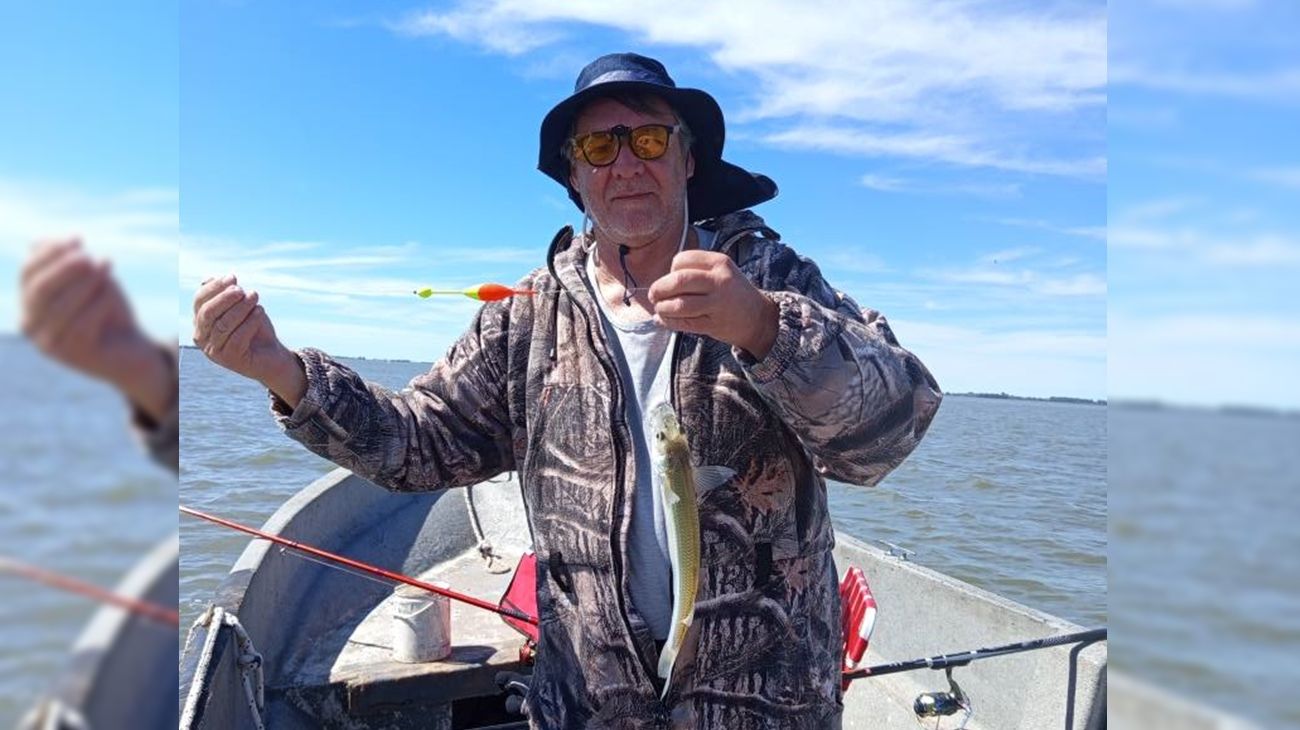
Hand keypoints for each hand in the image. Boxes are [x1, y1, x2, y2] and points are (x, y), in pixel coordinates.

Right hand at [20, 237, 172, 421]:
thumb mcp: (88, 279)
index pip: (28, 272)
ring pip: (60, 308)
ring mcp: (48, 343)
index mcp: (29, 301)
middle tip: (90, 256)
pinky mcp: (72, 355)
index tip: (78, 238)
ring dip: (85, 284)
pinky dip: (98, 305)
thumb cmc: (106, 308)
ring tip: (105, 266)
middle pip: (39, 290)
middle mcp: (31, 324)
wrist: (132, 347)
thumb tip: (38, 242)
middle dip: (64, 268)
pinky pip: (81, 325)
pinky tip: (113, 297)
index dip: (50, 252)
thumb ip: (64, 261)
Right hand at [192, 274, 305, 406]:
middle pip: (207, 313)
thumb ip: (224, 295)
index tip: (232, 278)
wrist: (271, 355)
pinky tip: (260, 311)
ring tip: (255, 296)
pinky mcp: (230, 360)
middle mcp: (202, 338)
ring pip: (223, 325)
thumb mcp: (240, 308)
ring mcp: (214, 351)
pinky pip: (238, 338)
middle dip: (224, 298)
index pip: (199, 301)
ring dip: (240, 308)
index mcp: (200, 322)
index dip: (214, 288)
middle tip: (241, 289)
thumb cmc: (253, 328)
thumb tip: (207, 279)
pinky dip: (250, 322)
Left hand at [648, 250, 777, 359]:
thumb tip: (661, 283)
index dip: (669, 270)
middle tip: (653, 295)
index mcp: (719, 262)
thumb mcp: (721, 271)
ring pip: (680, 304)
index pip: (682, 259)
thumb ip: (695, 271)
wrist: (758, 317)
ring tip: (659, 309)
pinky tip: (663, 320)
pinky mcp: (714, 324)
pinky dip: (669, 322)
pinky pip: (684, 323)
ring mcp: (718, 303)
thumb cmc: (733, 292)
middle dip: (659, 288)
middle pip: (679, 280)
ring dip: (662, 308)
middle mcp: (719, 280)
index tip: (668, 279)